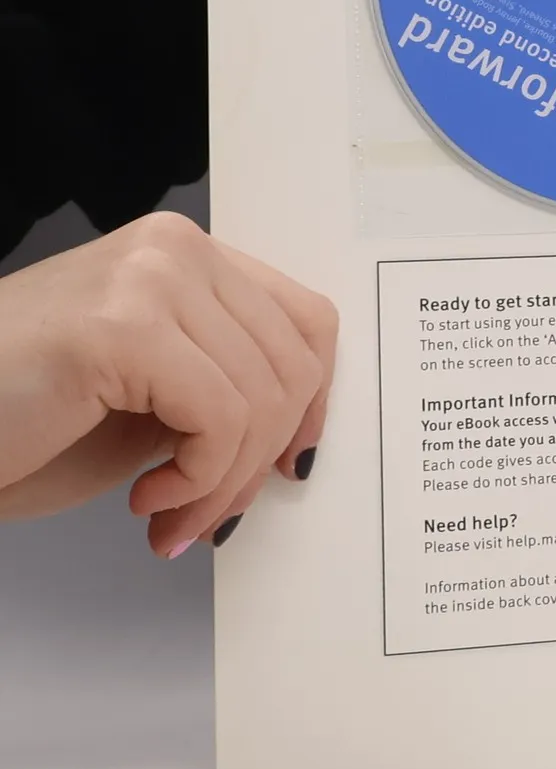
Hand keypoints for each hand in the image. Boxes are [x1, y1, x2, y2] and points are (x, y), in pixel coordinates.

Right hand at [0, 213, 335, 554]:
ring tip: (172, 518)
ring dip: (224, 483)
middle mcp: (176, 250)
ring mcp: (151, 278)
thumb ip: (224, 386)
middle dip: (261, 459)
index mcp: (185, 254)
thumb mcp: (150, 393)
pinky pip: (220, 417)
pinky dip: (199, 478)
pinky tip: (146, 501)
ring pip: (263, 397)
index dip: (314, 402)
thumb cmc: (19, 420)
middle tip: (210, 515)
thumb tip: (298, 433)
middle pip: (294, 363)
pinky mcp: (124, 327)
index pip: (305, 319)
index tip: (287, 464)